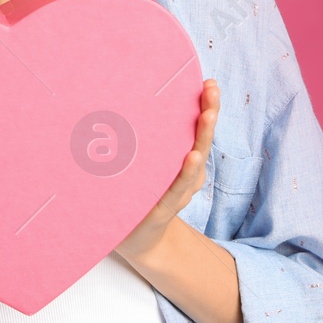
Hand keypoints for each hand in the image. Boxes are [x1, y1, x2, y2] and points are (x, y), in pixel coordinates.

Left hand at [114, 80, 219, 265]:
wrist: (135, 239)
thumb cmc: (136, 196)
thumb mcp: (139, 166)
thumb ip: (137, 141)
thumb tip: (111, 99)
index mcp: (181, 162)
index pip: (196, 129)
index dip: (205, 107)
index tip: (208, 83)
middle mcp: (185, 175)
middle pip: (201, 139)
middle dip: (208, 113)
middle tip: (211, 90)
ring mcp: (178, 192)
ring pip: (194, 161)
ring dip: (201, 136)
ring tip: (207, 116)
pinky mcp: (164, 209)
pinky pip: (176, 188)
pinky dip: (186, 172)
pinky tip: (192, 157)